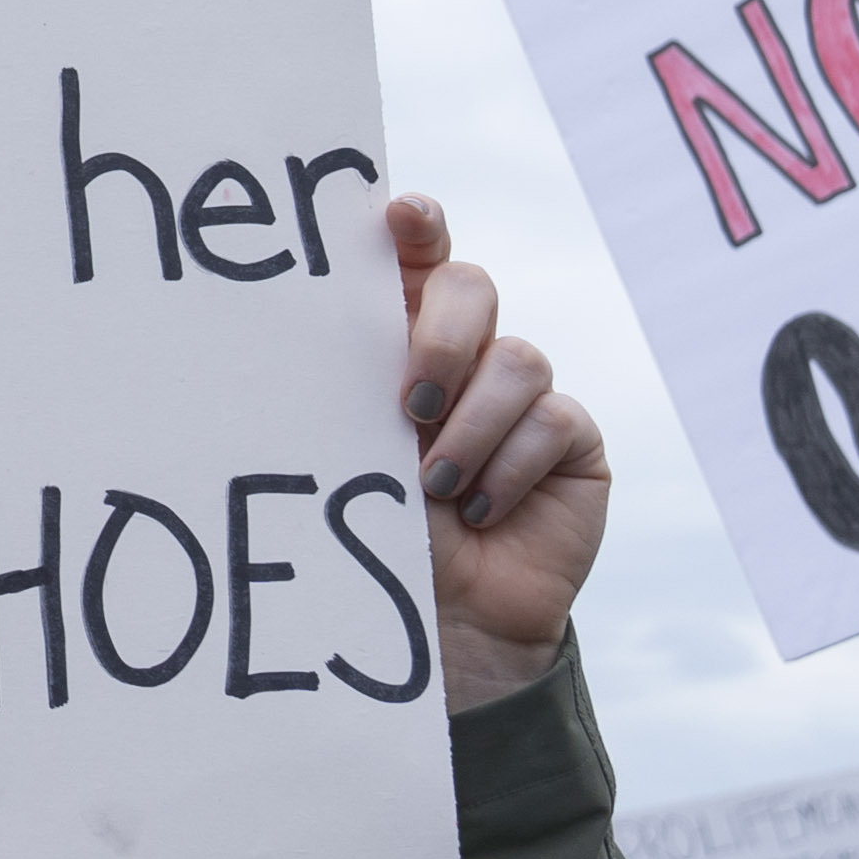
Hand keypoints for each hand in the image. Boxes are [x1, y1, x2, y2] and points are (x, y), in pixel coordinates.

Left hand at [389, 196, 605, 707]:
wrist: (435, 641)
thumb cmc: (367, 543)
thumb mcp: (343, 457)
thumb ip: (341, 387)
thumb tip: (287, 323)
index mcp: (396, 343)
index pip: (414, 258)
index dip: (415, 227)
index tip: (398, 217)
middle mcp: (463, 359)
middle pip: (472, 288)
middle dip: (444, 335)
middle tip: (409, 403)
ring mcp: (522, 399)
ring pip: (517, 357)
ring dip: (472, 425)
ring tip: (433, 489)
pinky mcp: (571, 445)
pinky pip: (555, 419)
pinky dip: (512, 466)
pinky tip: (481, 514)